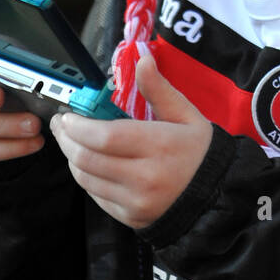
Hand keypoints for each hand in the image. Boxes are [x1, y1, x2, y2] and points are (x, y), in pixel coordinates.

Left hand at [49, 51, 213, 229]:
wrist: (218, 195)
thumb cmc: (201, 152)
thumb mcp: (186, 115)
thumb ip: (159, 90)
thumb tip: (142, 60)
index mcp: (159, 146)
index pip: (104, 137)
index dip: (78, 127)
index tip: (68, 116)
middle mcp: (145, 178)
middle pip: (87, 160)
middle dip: (66, 140)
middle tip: (61, 125)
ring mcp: (136, 202)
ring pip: (86, 180)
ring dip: (72, 159)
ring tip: (71, 142)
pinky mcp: (131, 218)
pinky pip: (96, 197)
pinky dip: (87, 178)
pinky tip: (90, 163)